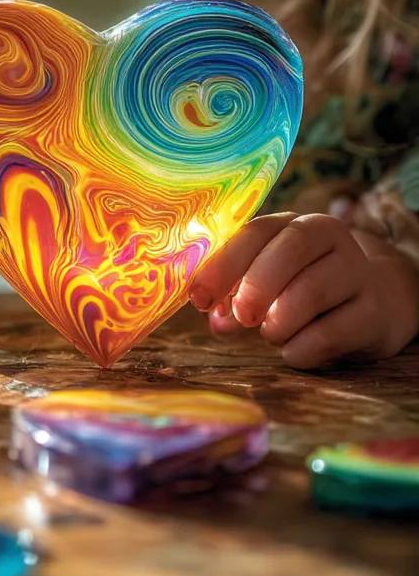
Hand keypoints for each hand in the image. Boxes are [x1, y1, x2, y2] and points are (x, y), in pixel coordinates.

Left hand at [188, 212, 418, 368]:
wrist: (373, 305)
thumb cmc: (303, 290)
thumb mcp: (268, 280)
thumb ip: (234, 292)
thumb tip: (214, 318)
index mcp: (296, 223)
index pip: (256, 231)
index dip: (223, 264)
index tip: (198, 297)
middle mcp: (332, 238)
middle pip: (290, 250)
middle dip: (255, 286)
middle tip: (241, 317)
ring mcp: (358, 273)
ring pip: (311, 292)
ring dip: (278, 323)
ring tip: (270, 335)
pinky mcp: (375, 312)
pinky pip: (331, 333)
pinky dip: (301, 349)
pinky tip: (293, 352)